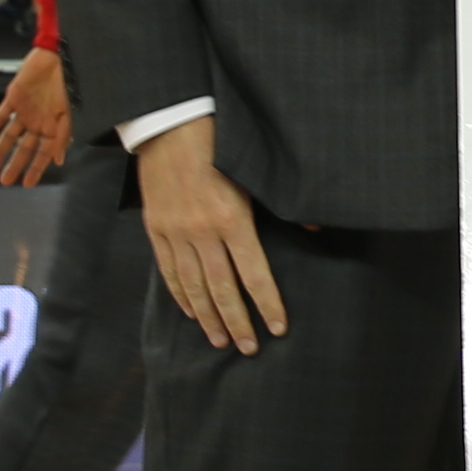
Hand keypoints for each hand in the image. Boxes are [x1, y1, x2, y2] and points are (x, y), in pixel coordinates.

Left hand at [0, 45, 70, 186]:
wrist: (59, 55)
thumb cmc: (71, 81)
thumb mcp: (71, 113)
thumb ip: (63, 137)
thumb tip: (59, 160)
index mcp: (54, 126)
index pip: (42, 154)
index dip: (35, 169)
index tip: (27, 183)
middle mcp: (38, 121)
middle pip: (24, 148)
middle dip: (15, 165)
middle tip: (5, 180)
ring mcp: (25, 110)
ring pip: (10, 135)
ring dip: (0, 150)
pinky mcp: (14, 98)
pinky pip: (1, 115)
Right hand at [138, 115, 287, 357]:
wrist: (171, 121)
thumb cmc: (222, 142)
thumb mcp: (256, 172)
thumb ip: (283, 206)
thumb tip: (316, 227)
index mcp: (233, 219)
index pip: (254, 275)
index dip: (267, 304)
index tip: (277, 329)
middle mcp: (202, 232)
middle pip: (222, 289)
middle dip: (237, 323)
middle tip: (248, 349)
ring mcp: (175, 232)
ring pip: (193, 286)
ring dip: (208, 317)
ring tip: (220, 340)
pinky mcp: (155, 228)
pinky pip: (168, 271)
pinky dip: (181, 295)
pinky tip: (192, 312)